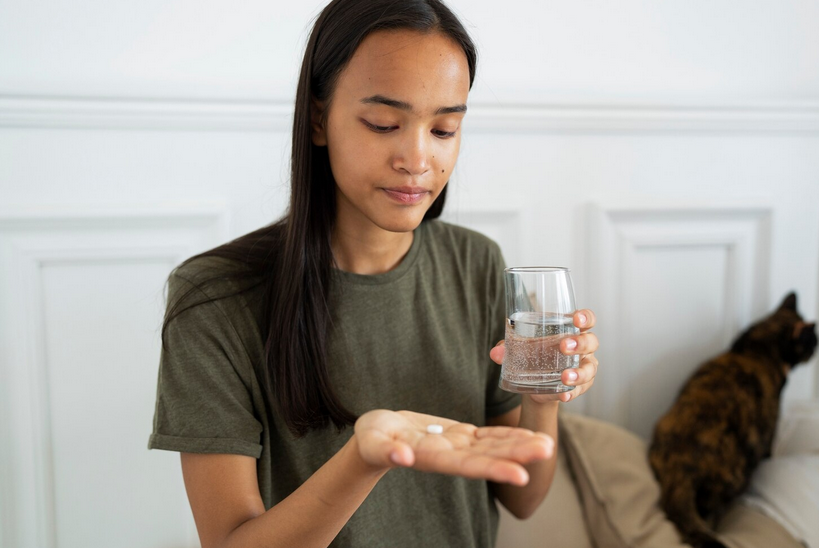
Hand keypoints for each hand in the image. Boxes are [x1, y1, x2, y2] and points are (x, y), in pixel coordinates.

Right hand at [354, 409, 553, 485]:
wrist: (377, 436)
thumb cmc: (371, 440)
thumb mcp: (372, 443)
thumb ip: (386, 451)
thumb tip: (402, 457)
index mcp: (432, 459)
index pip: (467, 466)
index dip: (494, 468)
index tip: (520, 474)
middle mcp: (450, 455)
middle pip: (489, 456)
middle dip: (518, 454)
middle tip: (547, 450)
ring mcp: (457, 445)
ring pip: (493, 445)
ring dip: (520, 444)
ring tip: (547, 443)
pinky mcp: (460, 434)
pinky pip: (488, 435)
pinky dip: (508, 434)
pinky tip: (528, 433)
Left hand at [489, 309, 598, 402]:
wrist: (534, 382)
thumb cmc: (532, 354)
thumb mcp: (521, 348)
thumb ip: (508, 348)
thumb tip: (495, 353)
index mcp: (570, 330)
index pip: (586, 319)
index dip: (585, 317)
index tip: (576, 318)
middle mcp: (583, 348)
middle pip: (591, 342)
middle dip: (580, 344)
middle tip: (564, 347)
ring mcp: (584, 367)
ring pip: (589, 368)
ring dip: (578, 373)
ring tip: (565, 377)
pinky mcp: (581, 386)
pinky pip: (580, 389)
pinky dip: (572, 392)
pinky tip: (563, 395)